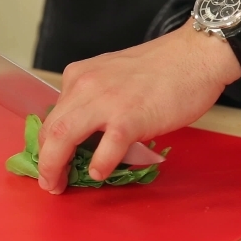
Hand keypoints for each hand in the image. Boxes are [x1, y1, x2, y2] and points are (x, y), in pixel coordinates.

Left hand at [36, 20, 240, 193]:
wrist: (195, 54)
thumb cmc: (160, 69)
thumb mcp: (111, 77)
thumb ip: (94, 101)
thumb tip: (85, 135)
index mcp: (78, 77)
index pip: (52, 116)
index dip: (46, 145)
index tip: (50, 163)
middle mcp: (85, 86)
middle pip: (50, 130)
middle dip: (44, 162)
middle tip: (50, 182)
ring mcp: (106, 102)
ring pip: (63, 137)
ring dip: (56, 167)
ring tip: (61, 185)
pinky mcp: (130, 118)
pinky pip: (106, 148)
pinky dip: (99, 165)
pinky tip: (99, 173)